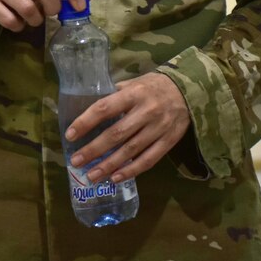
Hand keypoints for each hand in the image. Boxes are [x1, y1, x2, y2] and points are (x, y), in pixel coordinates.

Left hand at [65, 73, 190, 182]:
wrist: (189, 90)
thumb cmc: (154, 86)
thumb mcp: (134, 82)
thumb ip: (115, 95)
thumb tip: (89, 109)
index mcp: (133, 93)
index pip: (104, 108)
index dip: (86, 122)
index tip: (70, 134)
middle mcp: (145, 111)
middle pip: (116, 134)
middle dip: (94, 150)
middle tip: (76, 161)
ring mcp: (158, 128)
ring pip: (130, 151)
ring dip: (109, 165)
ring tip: (92, 176)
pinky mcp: (169, 141)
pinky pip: (148, 160)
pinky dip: (131, 171)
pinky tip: (116, 178)